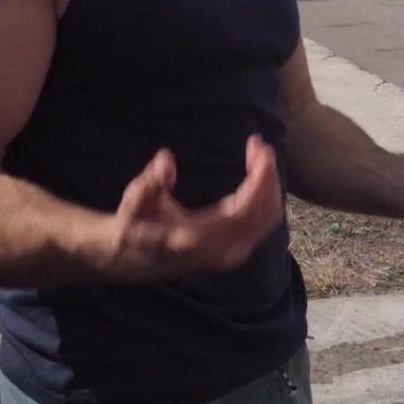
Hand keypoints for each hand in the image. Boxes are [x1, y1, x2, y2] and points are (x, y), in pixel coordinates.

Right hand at [106, 137, 283, 281]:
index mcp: (201, 239)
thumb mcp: (135, 202)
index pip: (246, 210)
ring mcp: (232, 252)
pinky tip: (256, 171)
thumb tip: (166, 158)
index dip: (260, 178)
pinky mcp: (235, 247)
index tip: (261, 148)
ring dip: (268, 183)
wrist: (135, 258)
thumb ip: (150, 183)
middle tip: (259, 144)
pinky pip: (262, 220)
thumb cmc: (136, 225)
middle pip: (266, 212)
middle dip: (268, 176)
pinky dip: (265, 194)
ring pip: (268, 216)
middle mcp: (223, 250)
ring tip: (259, 152)